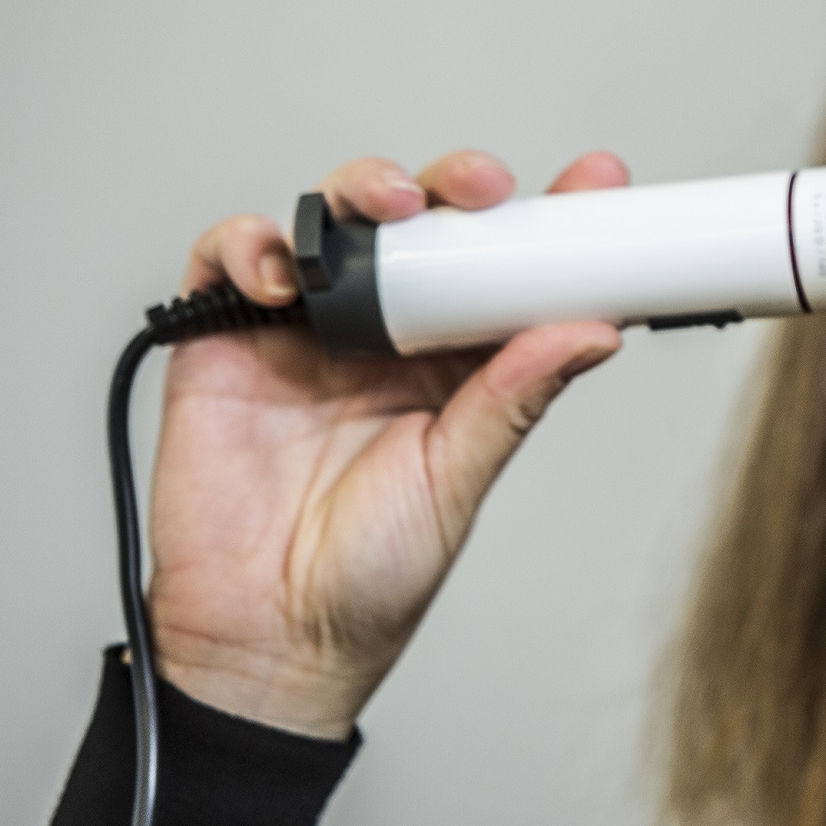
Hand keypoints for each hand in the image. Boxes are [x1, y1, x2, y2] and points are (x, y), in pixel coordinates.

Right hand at [145, 149, 627, 738]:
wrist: (269, 642)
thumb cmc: (370, 579)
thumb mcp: (459, 481)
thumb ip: (514, 401)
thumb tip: (591, 332)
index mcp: (453, 365)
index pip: (504, 273)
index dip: (546, 222)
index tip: (597, 183)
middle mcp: (383, 337)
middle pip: (420, 227)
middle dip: (453, 187)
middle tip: (483, 188)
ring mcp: (305, 334)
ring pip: (332, 224)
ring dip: (361, 192)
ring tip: (392, 207)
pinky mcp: (227, 343)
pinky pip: (230, 259)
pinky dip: (250, 245)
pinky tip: (282, 276)